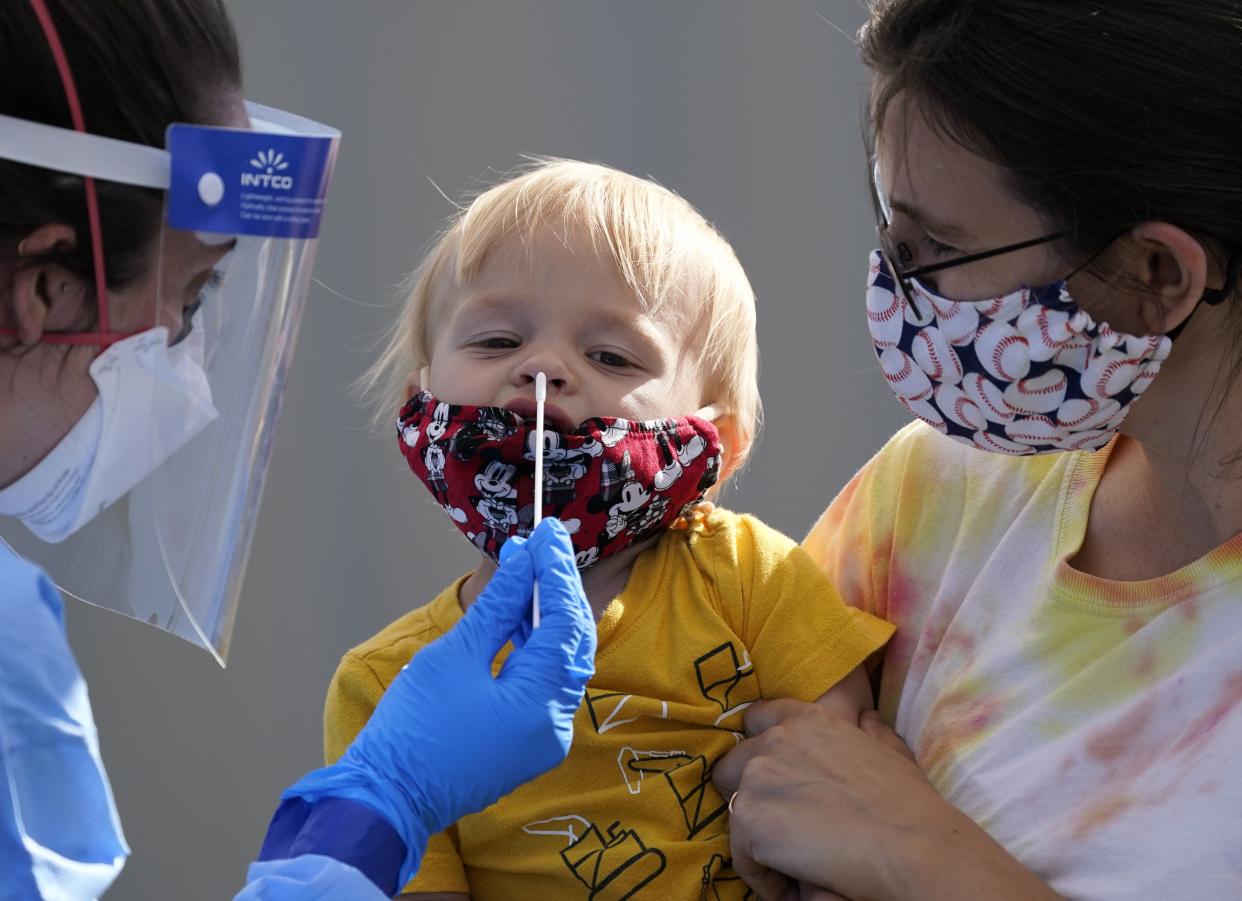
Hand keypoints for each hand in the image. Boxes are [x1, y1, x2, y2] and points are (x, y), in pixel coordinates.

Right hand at [283, 519, 595, 877]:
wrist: (386, 798)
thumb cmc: (412, 729)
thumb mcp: (453, 656)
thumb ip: (497, 607)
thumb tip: (523, 562)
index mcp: (540, 706)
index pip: (565, 623)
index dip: (556, 572)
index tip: (547, 532)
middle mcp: (555, 725)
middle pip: (571, 641)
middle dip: (556, 588)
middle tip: (541, 542)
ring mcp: (544, 737)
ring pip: (559, 661)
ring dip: (543, 614)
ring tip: (521, 568)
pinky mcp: (528, 741)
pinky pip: (542, 683)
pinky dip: (532, 647)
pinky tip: (516, 612)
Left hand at [714, 701, 1019, 900]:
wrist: (912, 847)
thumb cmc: (909, 805)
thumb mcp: (889, 749)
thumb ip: (869, 730)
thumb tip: (864, 717)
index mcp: (807, 719)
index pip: (756, 719)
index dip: (759, 749)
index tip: (774, 780)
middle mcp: (774, 740)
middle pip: (733, 764)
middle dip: (750, 794)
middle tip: (783, 827)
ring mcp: (757, 777)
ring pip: (733, 808)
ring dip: (756, 835)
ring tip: (792, 861)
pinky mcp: (749, 820)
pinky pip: (740, 854)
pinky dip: (763, 875)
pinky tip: (794, 883)